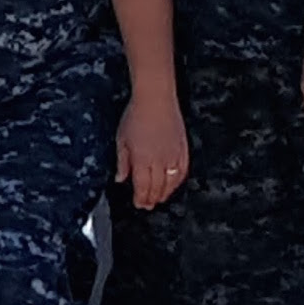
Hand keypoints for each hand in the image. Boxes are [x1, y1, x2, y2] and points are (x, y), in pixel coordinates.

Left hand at [117, 84, 187, 208]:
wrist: (156, 99)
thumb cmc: (136, 116)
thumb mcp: (121, 139)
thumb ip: (122, 162)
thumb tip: (120, 179)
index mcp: (142, 160)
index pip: (142, 187)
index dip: (141, 198)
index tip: (139, 204)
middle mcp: (159, 161)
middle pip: (157, 187)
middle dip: (152, 199)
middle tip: (148, 205)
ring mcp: (173, 155)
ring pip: (172, 182)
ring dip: (166, 193)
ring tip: (160, 199)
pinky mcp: (183, 148)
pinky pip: (183, 171)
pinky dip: (179, 181)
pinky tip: (174, 184)